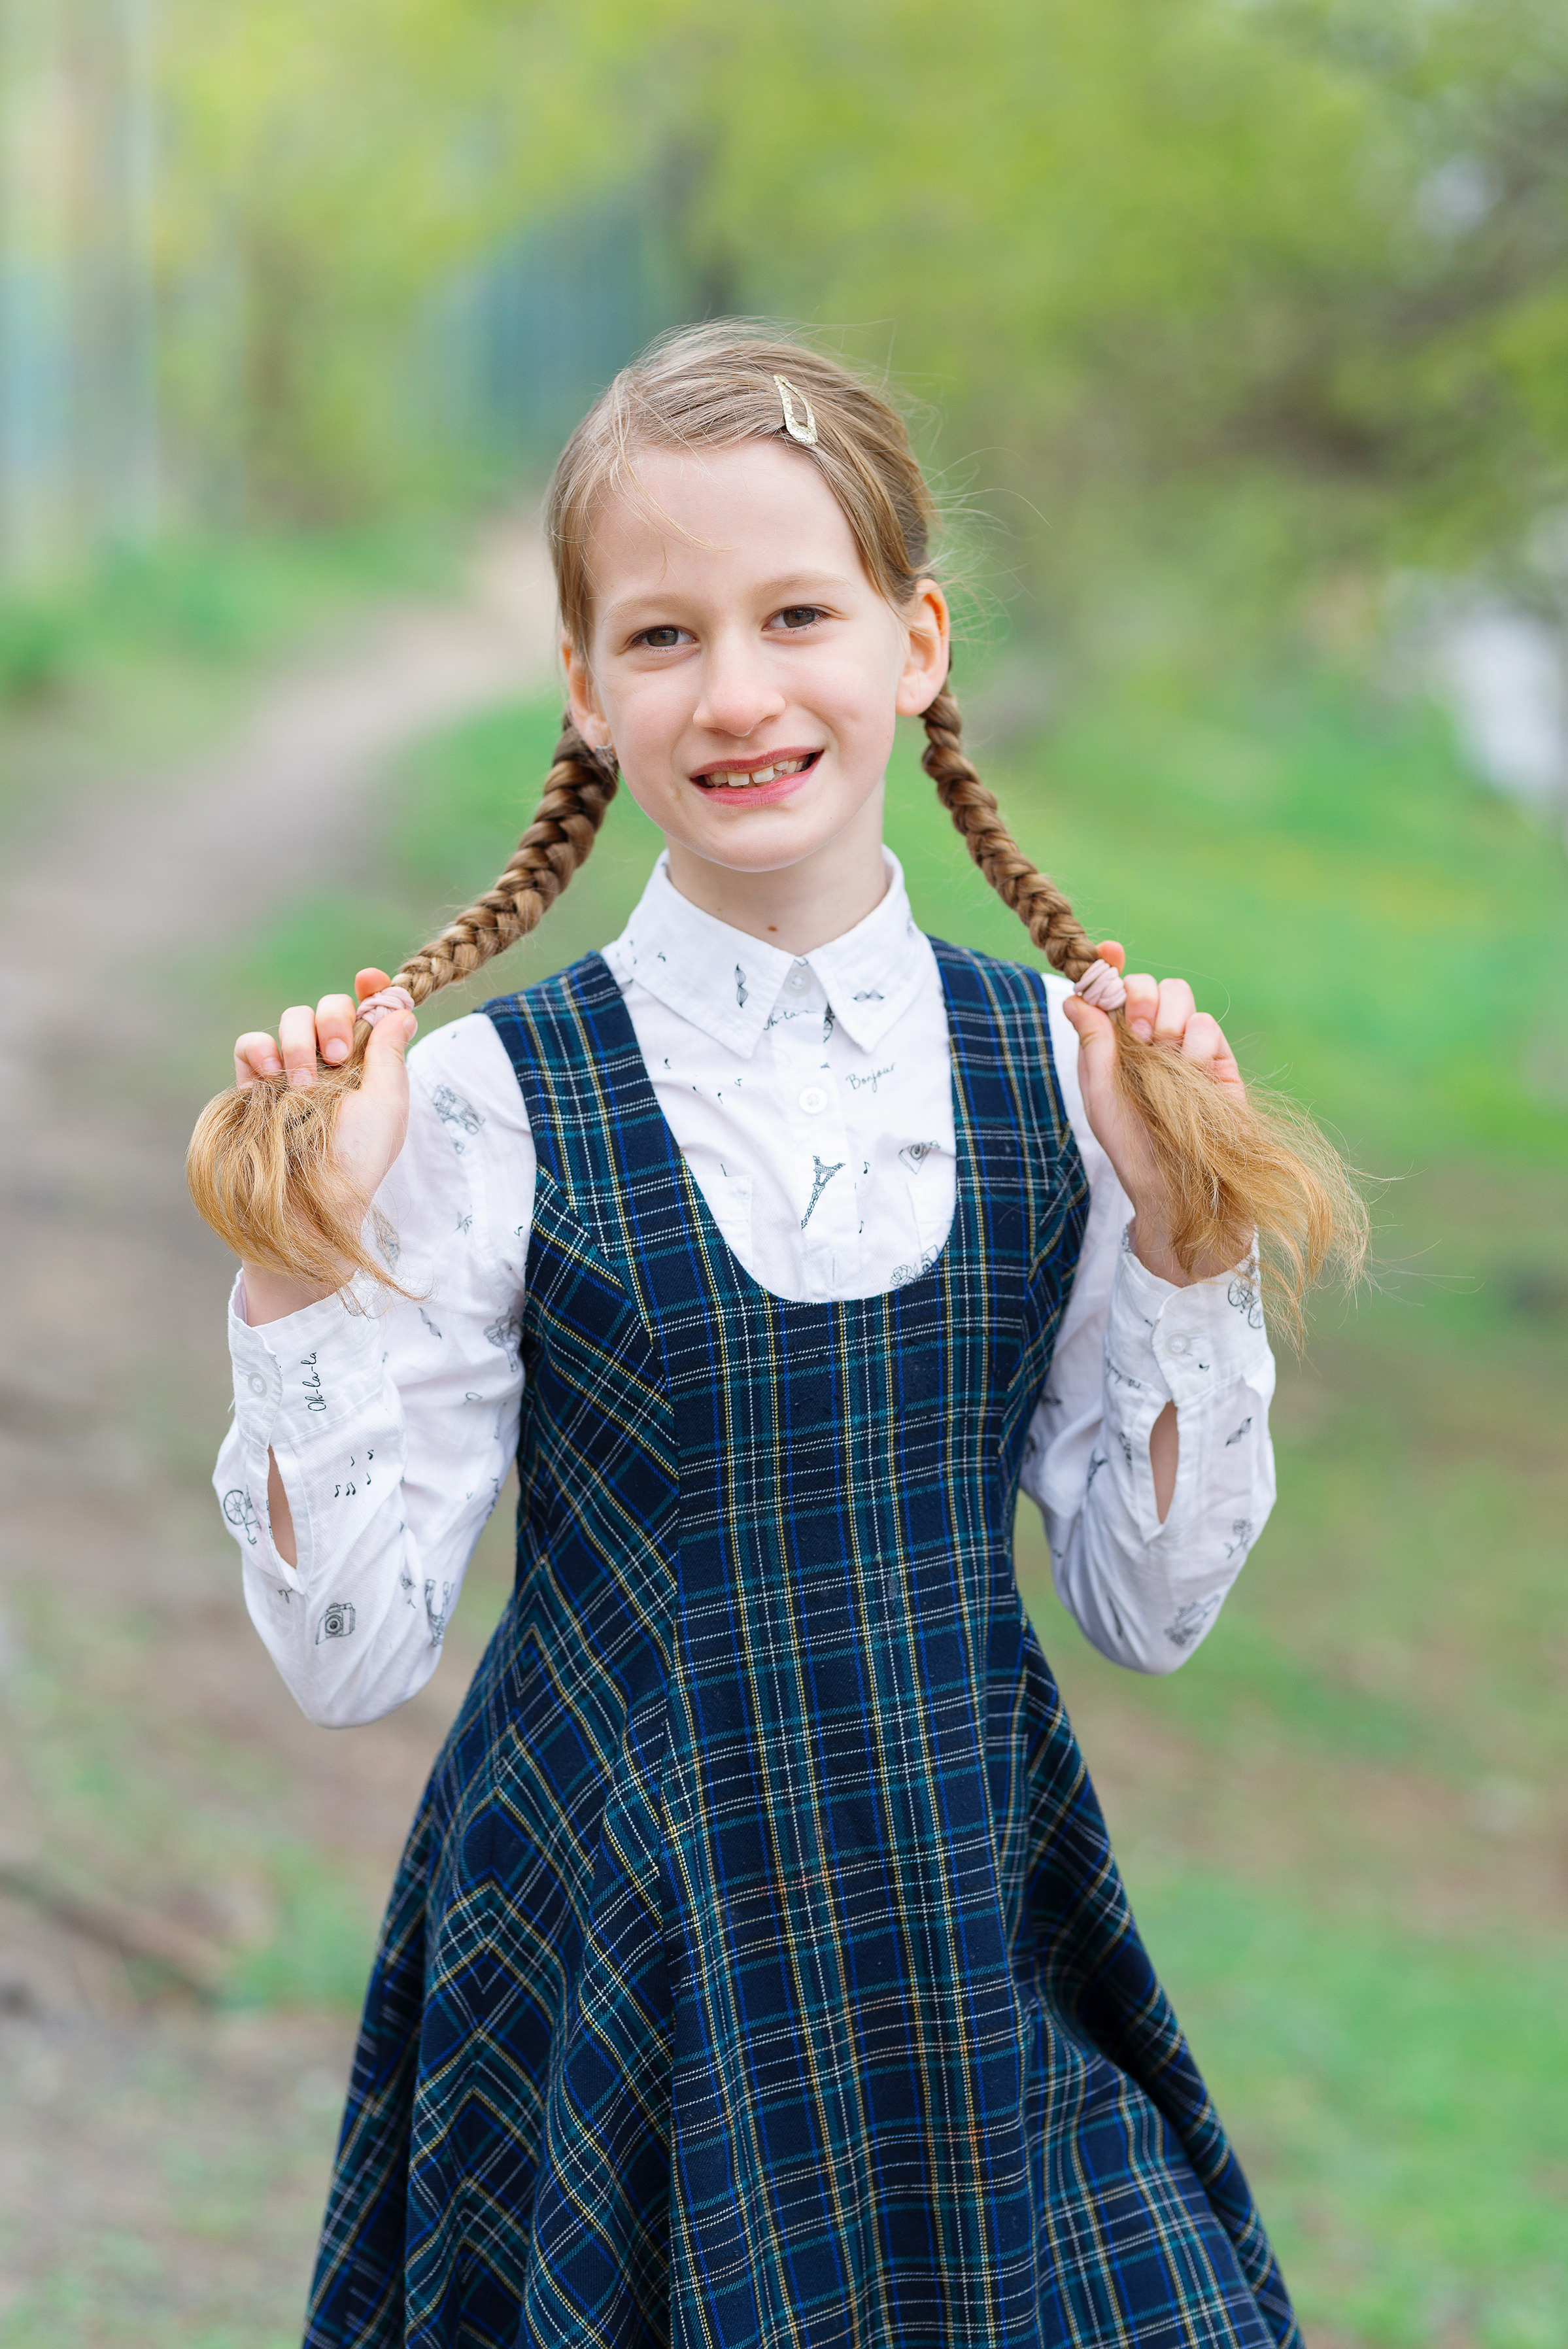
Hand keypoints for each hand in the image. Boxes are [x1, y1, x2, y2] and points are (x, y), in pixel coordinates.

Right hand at [233, 968, 414, 1320]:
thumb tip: (403, 1006)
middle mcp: (330, 1064)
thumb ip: (391, 1052)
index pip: (369, 1013)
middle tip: (339, 1055)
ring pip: (290, 1020)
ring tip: (305, 1084)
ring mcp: (290, 1072)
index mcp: (367, 1066)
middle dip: (334, 1019)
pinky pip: (250, 1045)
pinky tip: (272, 1074)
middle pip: (328, 1007)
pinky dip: (259, 1049)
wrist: (309, 1200)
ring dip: (299, 1041)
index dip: (371, 990)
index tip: (368, 979)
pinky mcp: (254, 1086)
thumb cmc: (357, 1160)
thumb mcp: (388, 1104)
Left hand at [1060, 942, 1244, 1285]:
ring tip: (1162, 1056)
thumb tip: (1073, 996)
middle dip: (1139, 996)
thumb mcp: (1099, 1095)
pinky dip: (1196, 1045)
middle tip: (1135, 1030)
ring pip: (1182, 997)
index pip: (1114, 990)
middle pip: (1150, 984)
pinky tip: (1192, 1073)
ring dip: (1167, 1020)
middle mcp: (1151, 1040)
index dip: (1110, 966)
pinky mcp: (1220, 1063)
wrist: (1177, 1184)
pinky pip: (1208, 1028)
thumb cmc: (1131, 1145)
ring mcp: (1187, 1048)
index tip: (1110, 954)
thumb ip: (1092, 1043)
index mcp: (1116, 1044)